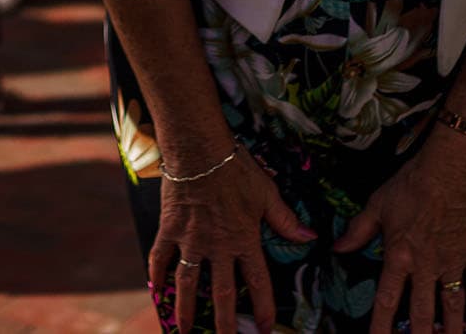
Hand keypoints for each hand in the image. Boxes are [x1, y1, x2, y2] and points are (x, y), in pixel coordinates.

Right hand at [150, 146, 313, 331]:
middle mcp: (217, 246)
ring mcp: (190, 239)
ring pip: (188, 282)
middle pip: (221, 291)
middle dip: (224, 321)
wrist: (198, 149)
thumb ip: (285, 219)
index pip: (257, 281)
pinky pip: (160, 256)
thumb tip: (309, 237)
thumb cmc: (236, 168)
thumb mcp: (266, 193)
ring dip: (186, 308)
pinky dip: (157, 273)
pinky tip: (156, 288)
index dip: (261, 307)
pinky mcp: (169, 228)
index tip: (263, 328)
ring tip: (184, 330)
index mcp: (244, 239)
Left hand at [335, 144, 465, 333]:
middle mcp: (426, 265)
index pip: (387, 299)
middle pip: (423, 311)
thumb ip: (358, 231)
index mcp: (399, 256)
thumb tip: (337, 249)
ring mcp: (453, 261)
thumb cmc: (409, 185)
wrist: (448, 170)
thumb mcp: (376, 205)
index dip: (381, 326)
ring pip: (454, 303)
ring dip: (454, 327)